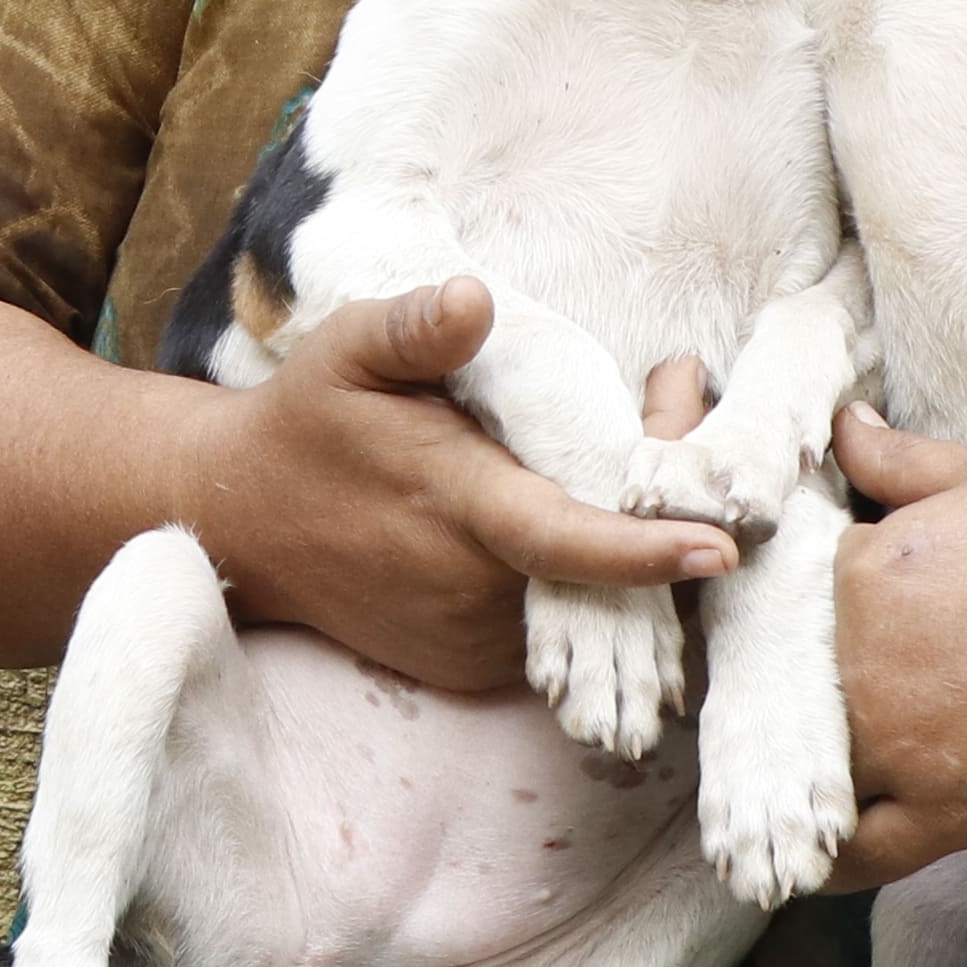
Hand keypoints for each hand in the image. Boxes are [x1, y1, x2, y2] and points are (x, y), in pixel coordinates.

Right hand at [173, 281, 735, 693]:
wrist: (246, 523)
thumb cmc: (309, 421)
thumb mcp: (346, 349)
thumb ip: (413, 326)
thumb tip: (473, 299)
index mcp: (453, 505)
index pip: (558, 539)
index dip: (639, 549)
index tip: (719, 549)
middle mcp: (471, 588)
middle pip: (604, 563)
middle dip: (659, 491)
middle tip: (674, 384)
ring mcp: (473, 639)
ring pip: (590, 601)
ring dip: (628, 535)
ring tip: (636, 432)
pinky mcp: (473, 667)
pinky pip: (562, 629)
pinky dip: (591, 579)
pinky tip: (584, 508)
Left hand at [811, 403, 966, 887]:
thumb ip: (900, 461)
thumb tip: (838, 427)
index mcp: (864, 571)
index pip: (795, 600)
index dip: (815, 614)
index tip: (840, 627)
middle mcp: (866, 661)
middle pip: (796, 687)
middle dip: (812, 688)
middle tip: (851, 692)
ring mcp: (905, 746)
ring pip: (816, 771)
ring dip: (812, 772)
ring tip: (821, 772)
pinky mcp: (950, 815)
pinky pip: (859, 854)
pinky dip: (830, 859)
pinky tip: (820, 852)